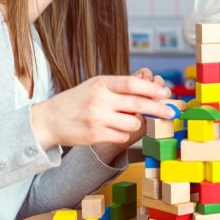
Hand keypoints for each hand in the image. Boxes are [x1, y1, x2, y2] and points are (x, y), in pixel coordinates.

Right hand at [31, 75, 172, 152]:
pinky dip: (123, 134)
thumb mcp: (96, 86)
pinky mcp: (95, 135)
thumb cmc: (78, 100)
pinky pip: (122, 136)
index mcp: (102, 83)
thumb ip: (119, 88)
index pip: (133, 84)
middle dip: (158, 108)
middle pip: (138, 104)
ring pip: (133, 123)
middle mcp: (100, 100)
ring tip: (126, 120)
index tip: (166, 93)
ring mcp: (97, 118)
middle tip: (171, 112)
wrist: (49, 119)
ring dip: (136, 123)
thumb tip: (151, 91)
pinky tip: (113, 129)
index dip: (153, 89)